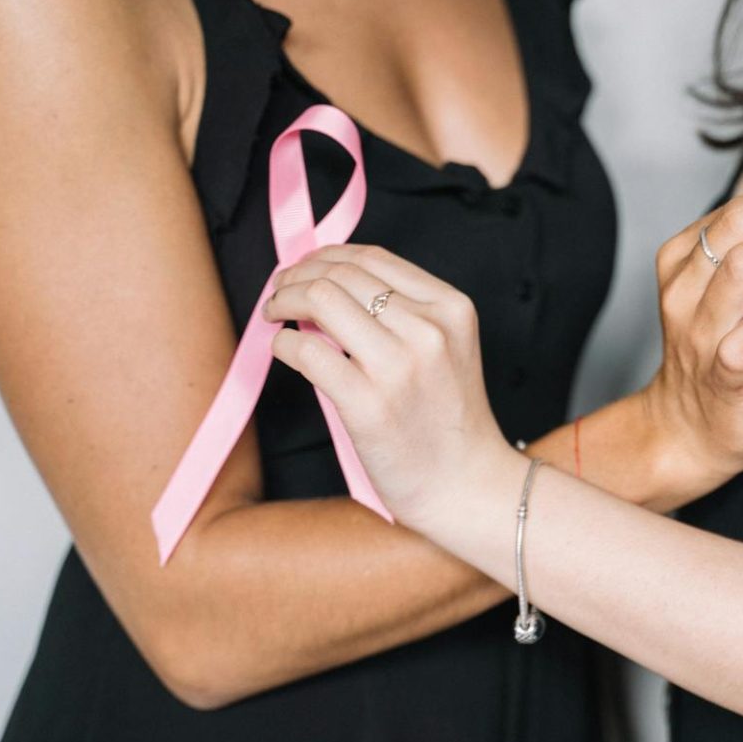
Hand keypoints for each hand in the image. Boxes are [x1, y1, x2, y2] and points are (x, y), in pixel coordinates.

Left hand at [262, 245, 515, 528]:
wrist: (467, 485)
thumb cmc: (450, 422)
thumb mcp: (448, 349)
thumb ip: (405, 313)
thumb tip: (328, 284)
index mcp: (451, 308)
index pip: (373, 258)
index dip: (326, 256)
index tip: (305, 268)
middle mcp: (428, 330)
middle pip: (342, 275)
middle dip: (297, 276)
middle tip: (279, 292)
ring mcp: (399, 367)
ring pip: (321, 300)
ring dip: (284, 301)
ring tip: (274, 315)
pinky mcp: (368, 404)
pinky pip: (307, 352)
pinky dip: (284, 344)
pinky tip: (284, 350)